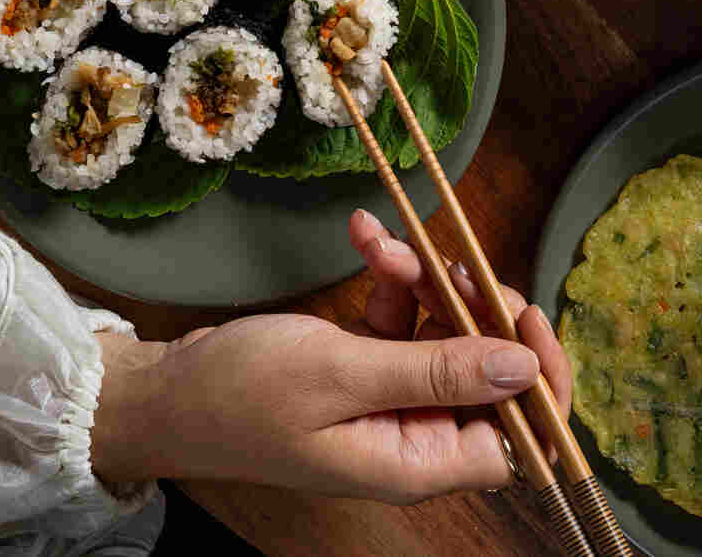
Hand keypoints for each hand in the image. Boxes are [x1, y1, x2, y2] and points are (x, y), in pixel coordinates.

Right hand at [90, 207, 571, 503]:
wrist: (164, 392)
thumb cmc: (240, 395)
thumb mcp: (341, 375)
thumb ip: (437, 371)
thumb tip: (525, 368)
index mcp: (418, 461)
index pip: (521, 435)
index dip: (537, 375)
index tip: (522, 310)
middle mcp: (415, 435)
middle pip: (489, 372)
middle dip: (473, 307)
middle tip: (449, 261)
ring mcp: (390, 399)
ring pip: (445, 333)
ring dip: (423, 281)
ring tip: (382, 245)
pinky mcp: (364, 368)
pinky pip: (402, 318)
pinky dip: (389, 279)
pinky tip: (363, 240)